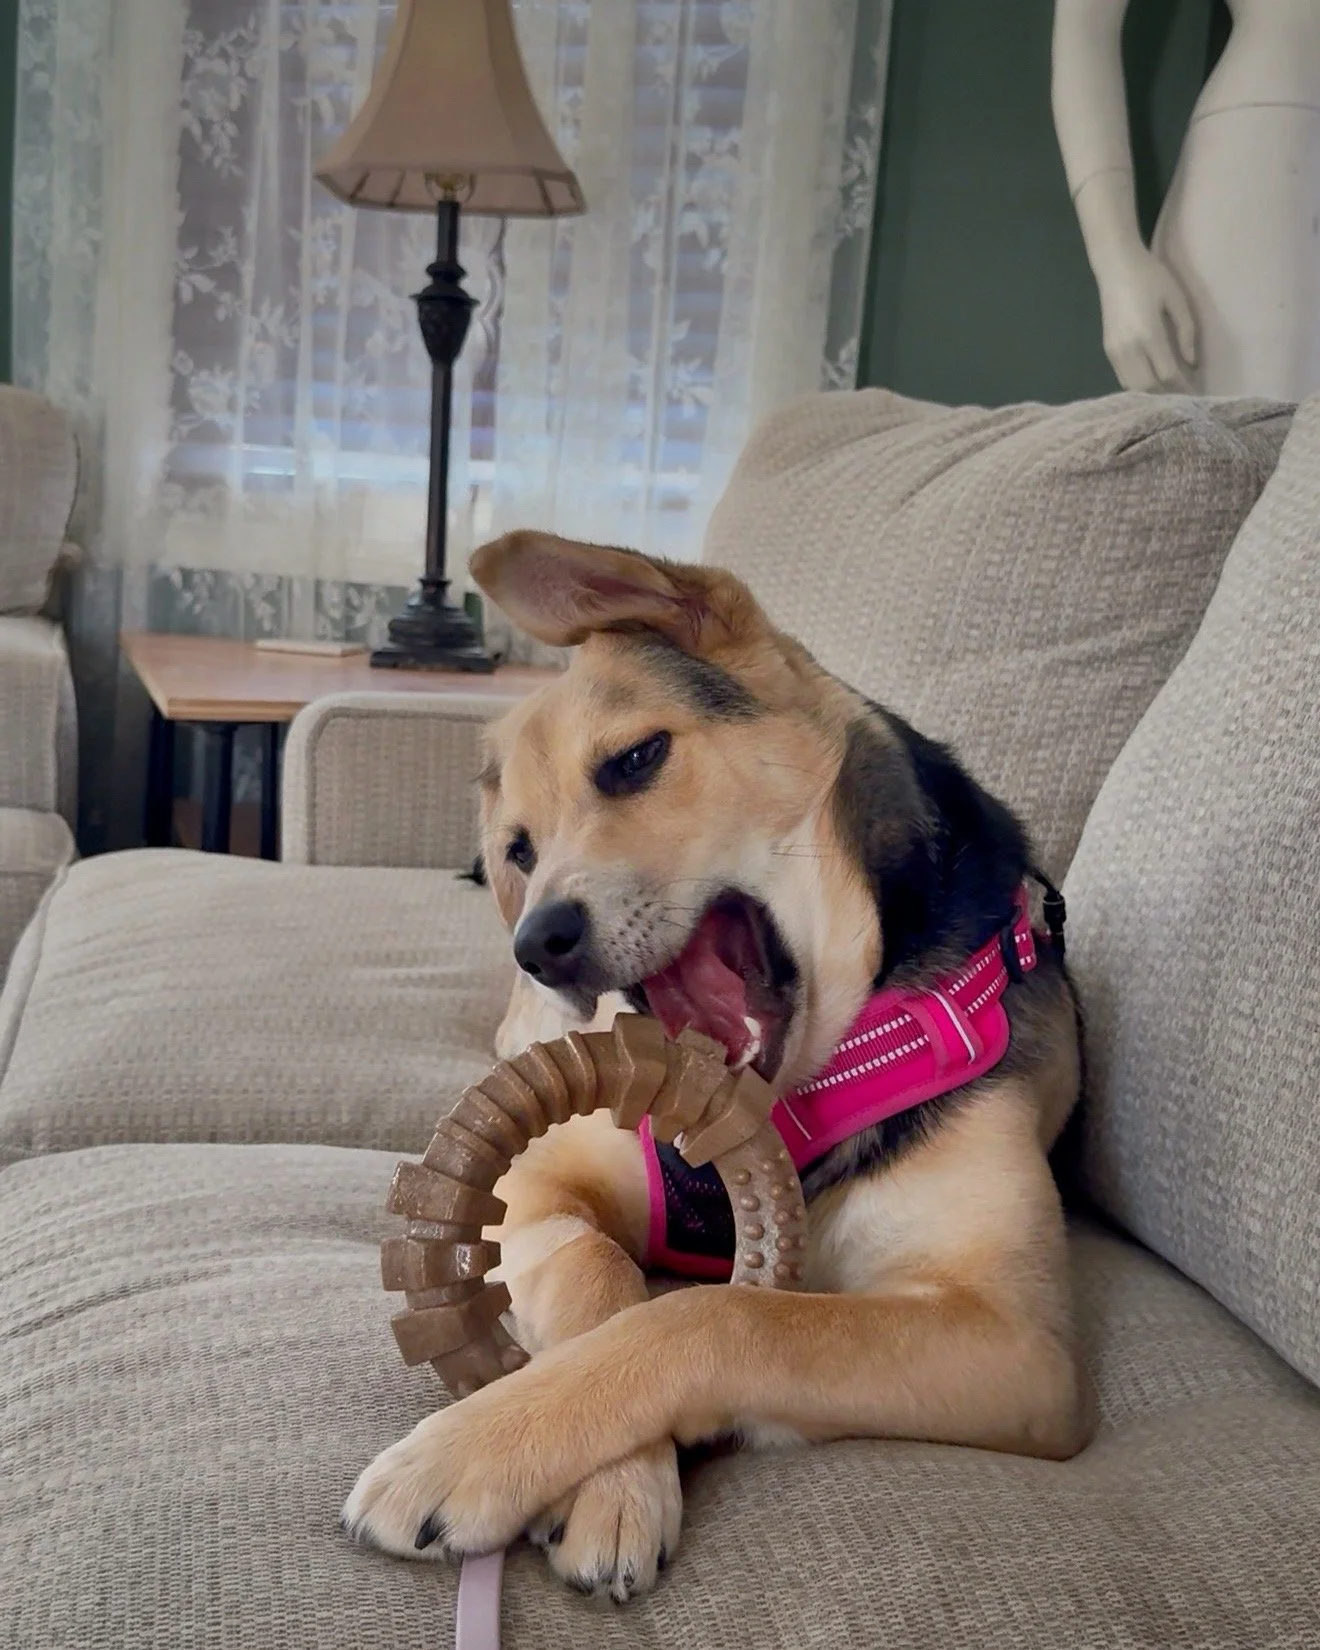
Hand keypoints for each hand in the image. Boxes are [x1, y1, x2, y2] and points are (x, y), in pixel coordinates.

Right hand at [1096, 249, 1196, 391]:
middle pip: (1148, 387)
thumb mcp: (1177, 299)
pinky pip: (1123, 378)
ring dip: (1151, 395)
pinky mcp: (1108, 351)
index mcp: (1148, 334)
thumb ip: (1186, 331)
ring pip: (1133, 387)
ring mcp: (1115, 351)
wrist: (1116, 266)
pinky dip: (1138, 387)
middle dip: (1168, 396)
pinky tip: (1152, 385)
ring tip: (1169, 396)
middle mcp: (1129, 348)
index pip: (1168, 373)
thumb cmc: (1151, 277)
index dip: (1183, 387)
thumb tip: (1192, 363)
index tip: (1197, 395)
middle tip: (1185, 400)